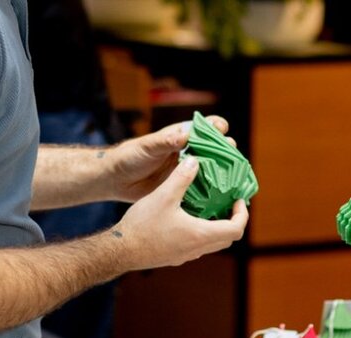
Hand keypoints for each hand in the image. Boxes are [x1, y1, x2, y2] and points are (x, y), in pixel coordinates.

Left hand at [105, 115, 233, 202]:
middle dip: (227, 152)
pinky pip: (202, 189)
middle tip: (232, 158)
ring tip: (233, 179)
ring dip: (223, 174)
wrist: (117, 180)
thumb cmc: (130, 156)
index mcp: (182, 137)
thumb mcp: (147, 146)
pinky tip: (221, 197)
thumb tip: (185, 135)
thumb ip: (165, 141)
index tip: (223, 130)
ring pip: (212, 170)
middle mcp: (189, 153)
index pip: (205, 127)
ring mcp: (188, 171)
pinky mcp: (184, 188)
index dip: (217, 126)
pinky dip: (212, 192)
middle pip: (215, 150)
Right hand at [114, 155, 248, 270]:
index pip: (236, 229)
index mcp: (201, 234)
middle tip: (228, 203)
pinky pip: (198, 246)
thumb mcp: (163, 196)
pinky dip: (203, 232)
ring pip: (213, 243)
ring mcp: (187, 255)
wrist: (120, 250)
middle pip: (228, 238)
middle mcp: (198, 249)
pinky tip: (189, 218)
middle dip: (233, 220)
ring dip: (217, 227)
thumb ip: (181, 177)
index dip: (242, 214)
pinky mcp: (176, 257)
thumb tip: (195, 161)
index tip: (238, 200)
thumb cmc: (142, 225)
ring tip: (210, 207)